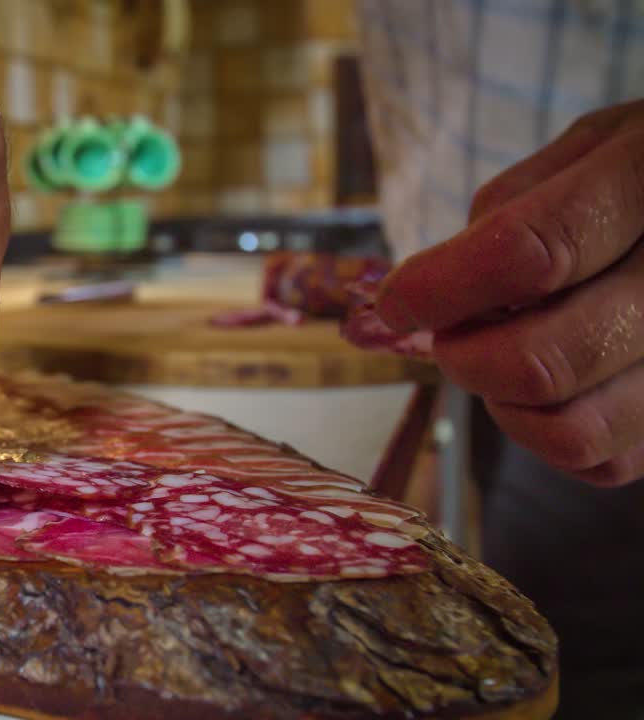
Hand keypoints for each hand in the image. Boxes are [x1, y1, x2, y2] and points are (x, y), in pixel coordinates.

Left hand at [377, 100, 643, 485]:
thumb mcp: (586, 148)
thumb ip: (511, 208)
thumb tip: (431, 286)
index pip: (528, 253)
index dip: (438, 289)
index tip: (394, 302)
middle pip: (543, 362)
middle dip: (463, 358)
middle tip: (448, 335)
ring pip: (573, 431)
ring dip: (505, 404)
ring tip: (501, 356)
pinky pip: (605, 462)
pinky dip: (550, 433)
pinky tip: (546, 388)